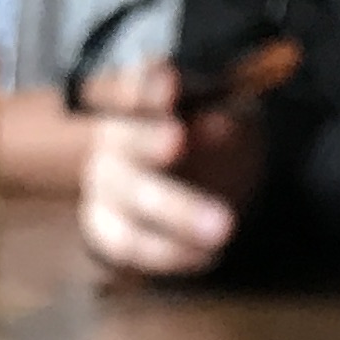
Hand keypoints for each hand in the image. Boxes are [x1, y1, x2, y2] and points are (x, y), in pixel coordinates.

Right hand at [74, 59, 261, 279]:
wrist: (213, 191)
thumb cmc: (220, 143)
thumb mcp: (236, 123)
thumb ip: (225, 121)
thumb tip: (218, 123)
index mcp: (141, 99)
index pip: (131, 85)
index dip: (145, 86)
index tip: (170, 87)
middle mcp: (112, 137)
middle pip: (116, 138)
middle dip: (144, 140)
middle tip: (177, 139)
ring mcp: (104, 184)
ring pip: (122, 198)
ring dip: (171, 212)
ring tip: (222, 229)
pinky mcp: (104, 227)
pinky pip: (124, 245)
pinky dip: (167, 252)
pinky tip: (208, 255)